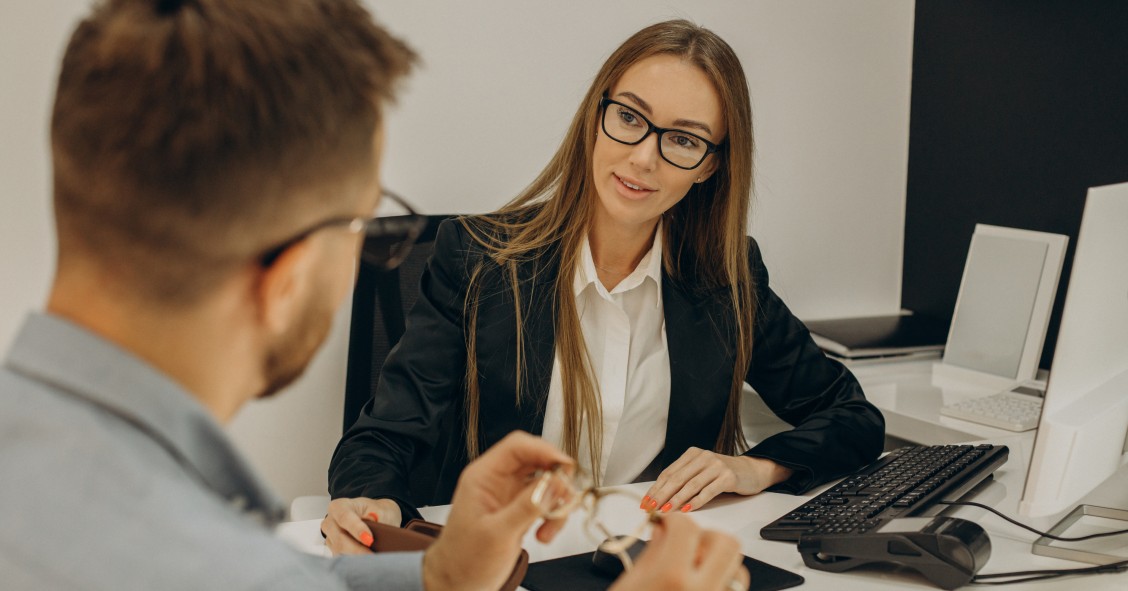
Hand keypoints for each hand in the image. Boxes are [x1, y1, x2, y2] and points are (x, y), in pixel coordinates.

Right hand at [320, 497, 401, 554]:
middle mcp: (331, 521)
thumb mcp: (382, 510)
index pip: (344, 517)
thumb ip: (377, 517)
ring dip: (356, 557)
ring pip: (339, 551)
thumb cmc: (378, 512)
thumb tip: (372, 525)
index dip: (356, 529)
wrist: (377, 517)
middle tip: (373, 556)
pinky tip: (366, 562)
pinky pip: (341, 558)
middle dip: (357, 549)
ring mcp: (330, 537)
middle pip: (339, 538)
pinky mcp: (334, 550)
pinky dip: (354, 561)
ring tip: (373, 560)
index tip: (369, 540)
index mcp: (340, 506)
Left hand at [423, 431, 573, 590]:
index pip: (517, 446)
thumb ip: (526, 507)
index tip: (564, 466)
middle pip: (537, 461)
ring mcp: (510, 496)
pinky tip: (545, 532)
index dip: (544, 450)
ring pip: (546, 483)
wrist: (456, 585)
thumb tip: (553, 484)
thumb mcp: (497, 534)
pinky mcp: (519, 511)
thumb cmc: (462, 560)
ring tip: (549, 526)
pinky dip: (553, 515)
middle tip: (564, 498)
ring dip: (556, 502)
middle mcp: (497, 481)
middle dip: (555, 480)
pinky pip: (546, 502)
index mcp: (483, 477)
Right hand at [610, 513, 748, 590]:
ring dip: (719, 564)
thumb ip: (653, 554)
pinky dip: (721, 587)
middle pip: (726, 544)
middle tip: (685, 545)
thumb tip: (665, 531)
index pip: (688, 527)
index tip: (667, 525)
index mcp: (672, 579)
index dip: (674, 521)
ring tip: (693, 572)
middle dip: (706, 537)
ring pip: (738, 571)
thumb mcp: (630, 584)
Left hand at [641, 448, 791, 513]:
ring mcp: (716, 466)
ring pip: (691, 485)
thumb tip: (660, 498)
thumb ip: (684, 479)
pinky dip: (696, 501)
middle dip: (661, 495)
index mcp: (692, 454)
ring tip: (665, 511)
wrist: (750, 471)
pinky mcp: (728, 477)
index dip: (655, 488)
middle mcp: (703, 457)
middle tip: (650, 508)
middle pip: (677, 479)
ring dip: (676, 500)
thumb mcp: (701, 471)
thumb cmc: (722, 474)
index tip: (645, 502)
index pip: (669, 473)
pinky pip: (708, 491)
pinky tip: (686, 509)